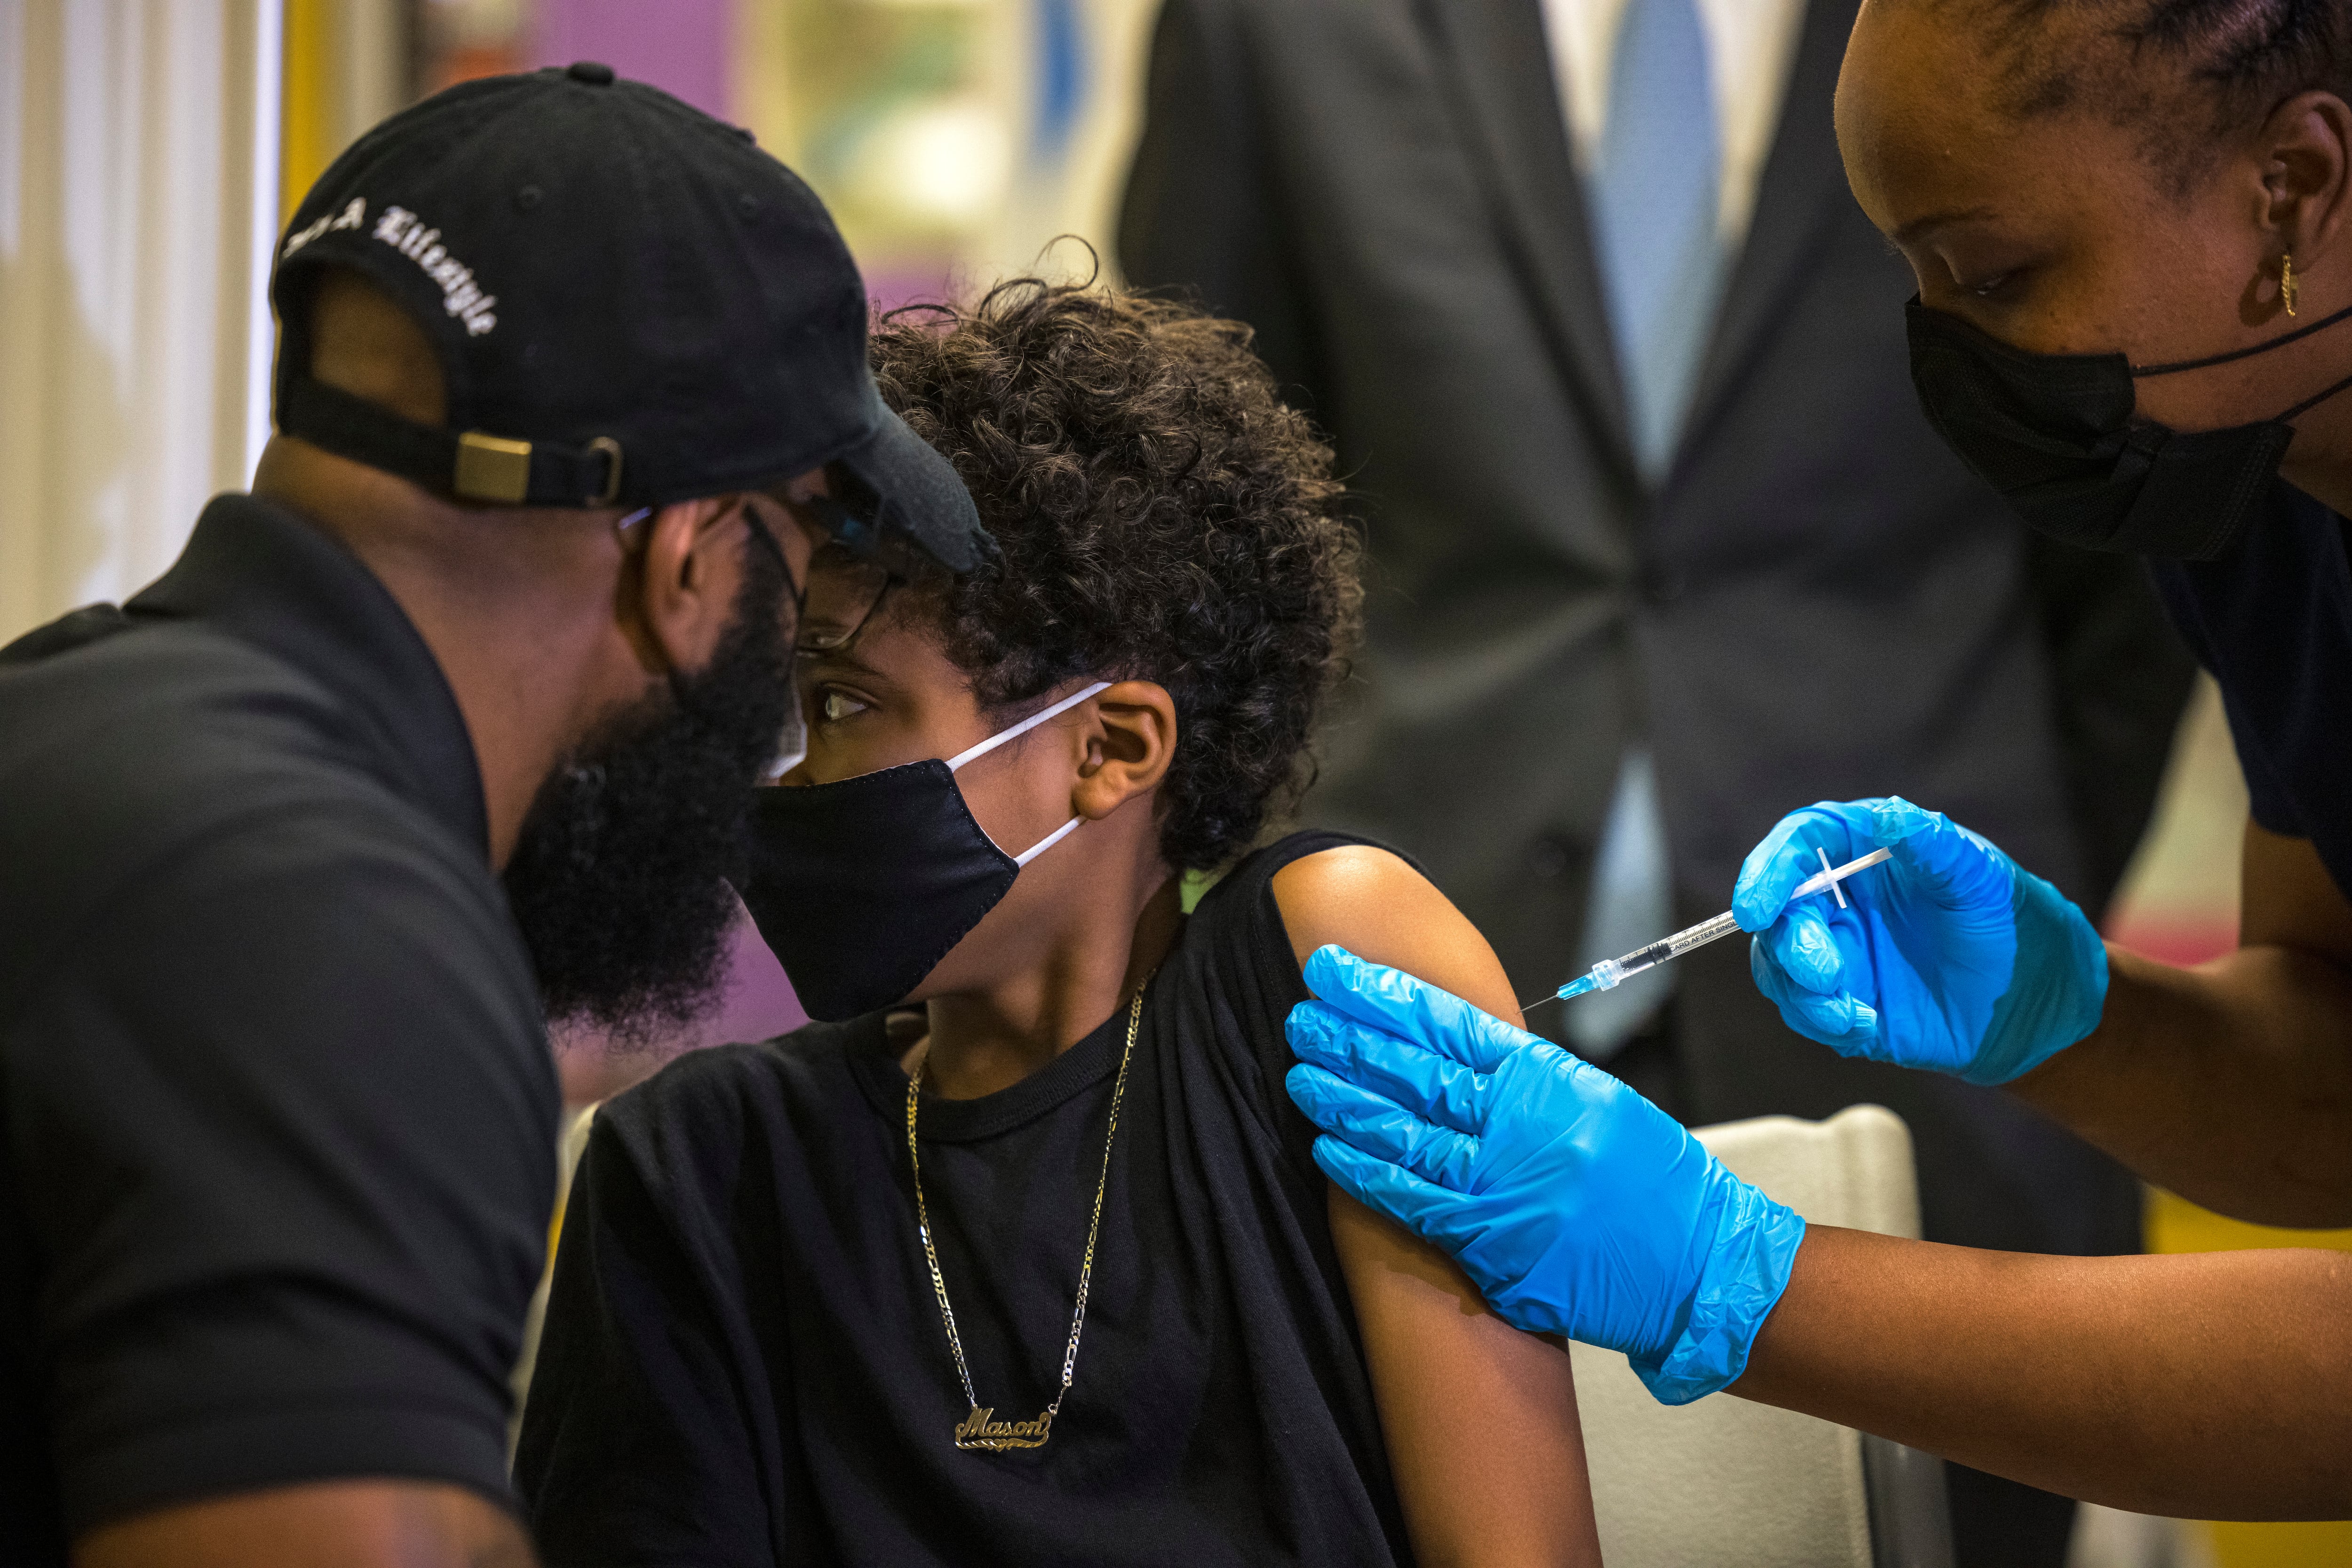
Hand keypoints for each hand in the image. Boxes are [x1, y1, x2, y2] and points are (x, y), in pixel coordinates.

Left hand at [1285, 947, 1803, 1404]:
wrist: (1699, 1265)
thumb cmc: (1653, 1183)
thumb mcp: (1598, 1104)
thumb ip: (1526, 1081)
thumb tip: (1455, 1055)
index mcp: (1547, 1079)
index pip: (1448, 1022)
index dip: (1385, 994)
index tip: (1337, 971)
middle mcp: (1520, 1123)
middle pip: (1416, 1069)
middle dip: (1352, 1038)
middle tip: (1302, 1013)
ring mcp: (1503, 1182)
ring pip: (1403, 1129)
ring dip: (1344, 1099)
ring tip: (1301, 1071)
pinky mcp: (1492, 1239)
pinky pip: (1413, 1198)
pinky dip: (1365, 1171)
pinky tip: (1327, 1146)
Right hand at [1732, 797, 2107, 1084]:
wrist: (2038, 1001)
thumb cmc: (2012, 923)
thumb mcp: (1979, 876)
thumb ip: (1929, 843)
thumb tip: (1884, 816)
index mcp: (1866, 852)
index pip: (1800, 845)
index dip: (1767, 871)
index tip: (1756, 908)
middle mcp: (1841, 898)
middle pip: (1777, 910)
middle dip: (1788, 944)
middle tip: (1826, 973)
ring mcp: (1839, 951)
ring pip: (1779, 964)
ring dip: (1801, 991)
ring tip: (1850, 1013)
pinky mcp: (1844, 1001)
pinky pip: (1806, 1011)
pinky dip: (1822, 1021)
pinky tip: (1864, 1025)